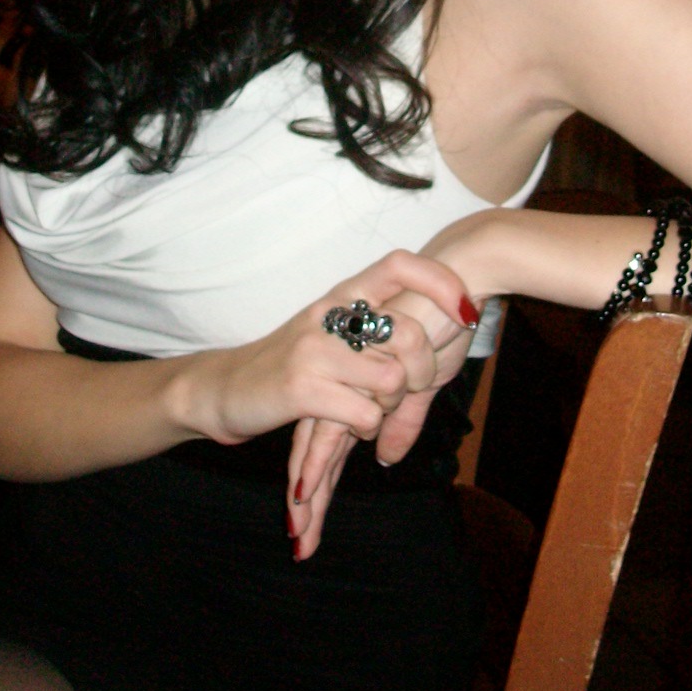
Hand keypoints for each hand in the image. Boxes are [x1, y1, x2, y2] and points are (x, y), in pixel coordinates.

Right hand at [185, 250, 475, 457]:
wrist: (225, 389)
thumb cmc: (291, 363)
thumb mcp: (336, 333)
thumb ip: (380, 324)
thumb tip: (445, 315)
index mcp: (342, 294)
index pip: (399, 263)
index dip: (440, 280)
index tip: (466, 309)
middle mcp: (330, 313)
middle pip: (408, 333)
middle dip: (422, 372)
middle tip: (413, 390)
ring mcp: (314, 349)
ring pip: (392, 379)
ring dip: (391, 406)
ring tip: (373, 408)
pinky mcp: (301, 387)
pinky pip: (364, 413)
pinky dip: (367, 427)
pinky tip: (351, 423)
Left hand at [287, 281, 481, 559]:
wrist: (455, 277)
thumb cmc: (441, 317)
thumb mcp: (423, 382)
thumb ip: (402, 420)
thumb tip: (387, 459)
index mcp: (355, 380)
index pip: (329, 437)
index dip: (319, 478)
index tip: (304, 519)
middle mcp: (345, 381)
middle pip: (316, 448)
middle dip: (308, 499)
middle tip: (297, 542)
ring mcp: (348, 380)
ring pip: (318, 447)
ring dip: (310, 495)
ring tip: (298, 538)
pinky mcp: (359, 378)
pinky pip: (333, 428)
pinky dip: (319, 464)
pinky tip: (305, 493)